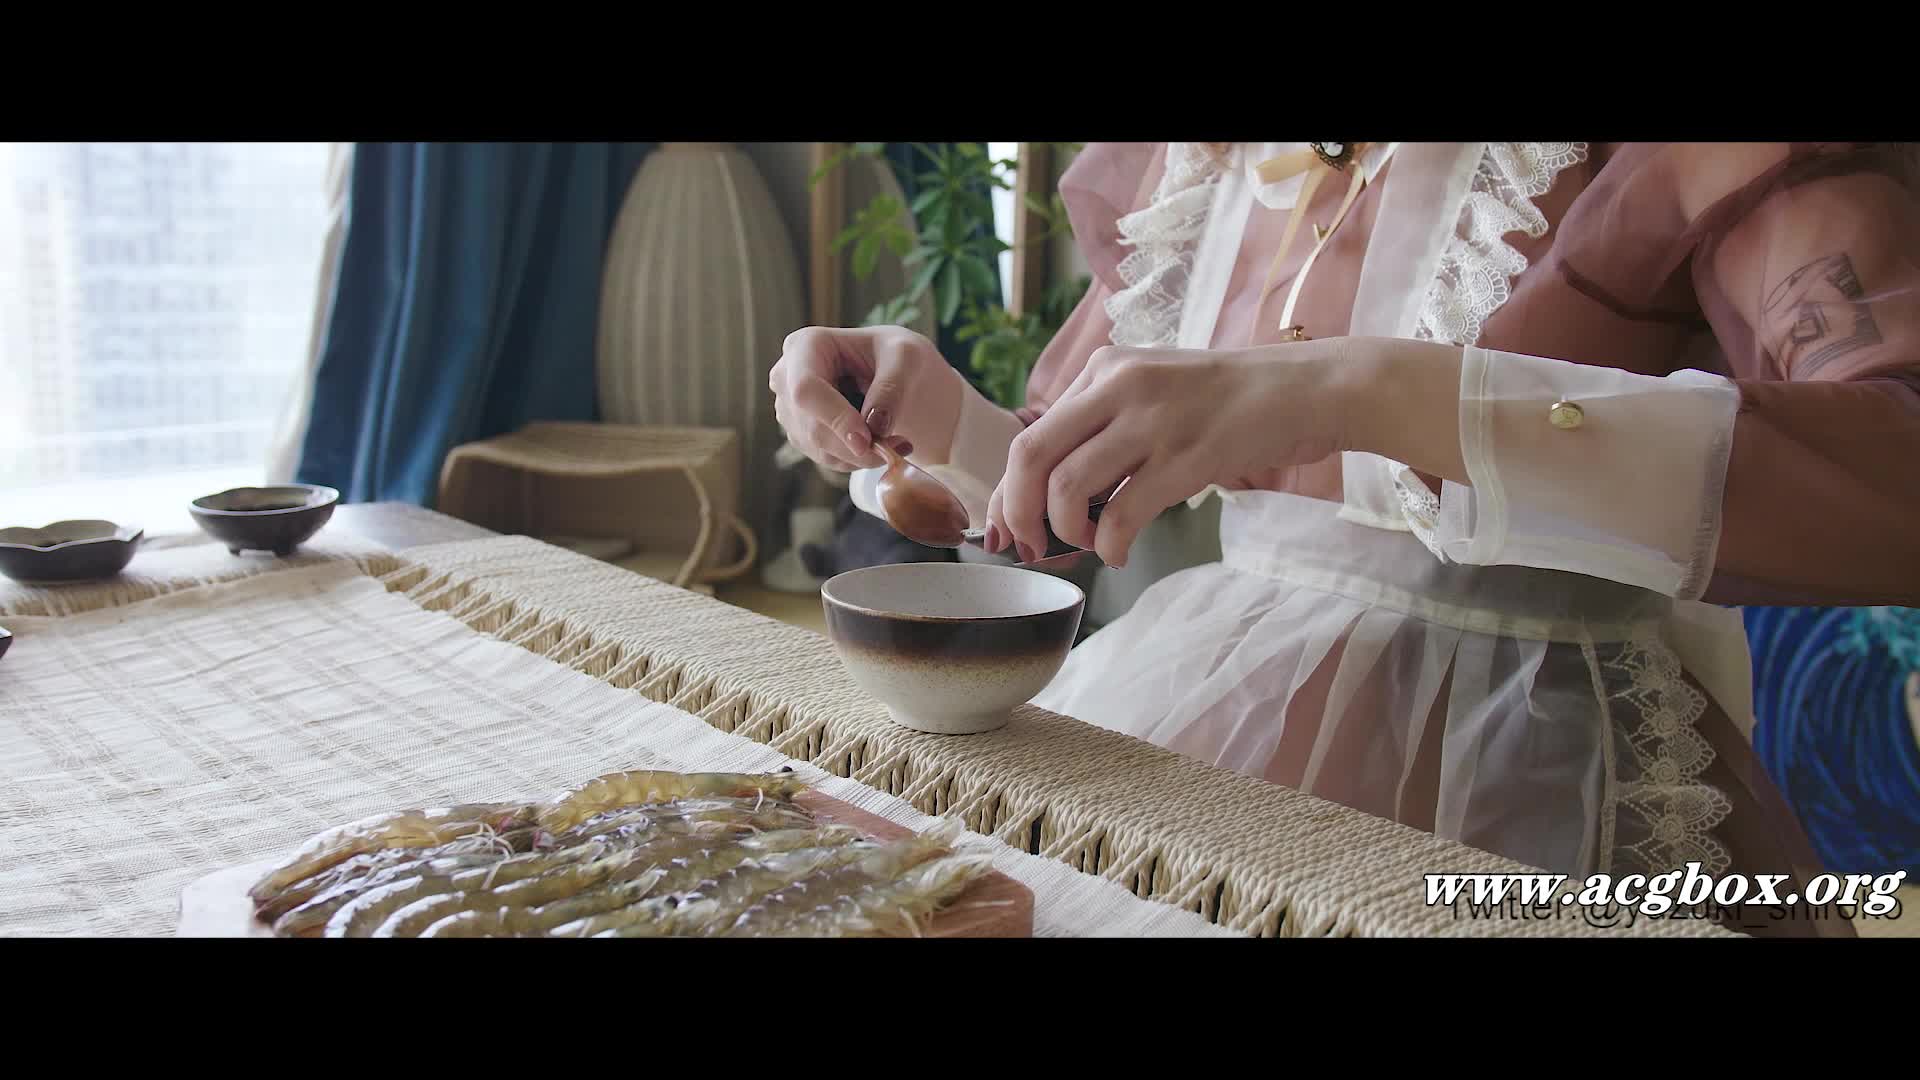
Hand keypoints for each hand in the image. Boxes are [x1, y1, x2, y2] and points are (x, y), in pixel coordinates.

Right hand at [769, 326, 963, 472]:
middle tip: (899, 447)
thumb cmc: (897, 354)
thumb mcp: (906, 357)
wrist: (896, 373)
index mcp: (805, 345)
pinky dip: (857, 458)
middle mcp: (787, 377)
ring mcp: (790, 408)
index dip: (835, 418)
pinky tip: (879, 442)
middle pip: (812, 427)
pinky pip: (826, 458)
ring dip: (862, 455)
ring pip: (819, 448)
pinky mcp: (800, 433)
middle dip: (857, 445)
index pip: (806, 389)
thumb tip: (874, 426)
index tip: (868, 441)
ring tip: (897, 442)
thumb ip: (892, 387)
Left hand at [985, 339, 1361, 566]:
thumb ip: (1105, 427)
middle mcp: (1119, 385)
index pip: (1030, 434)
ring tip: (1087, 546)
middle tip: (1033, 548)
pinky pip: (1122, 512)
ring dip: (1066, 531)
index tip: (1005, 530)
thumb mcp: (1153, 392)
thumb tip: (1051, 496)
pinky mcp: (1189, 455)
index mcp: (1105, 369)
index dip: (1005, 492)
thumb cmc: (1227, 403)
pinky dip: (1110, 545)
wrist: (1305, 389)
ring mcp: (1153, 420)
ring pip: (1066, 486)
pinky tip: (1119, 554)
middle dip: (1018, 513)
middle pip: (1030, 455)